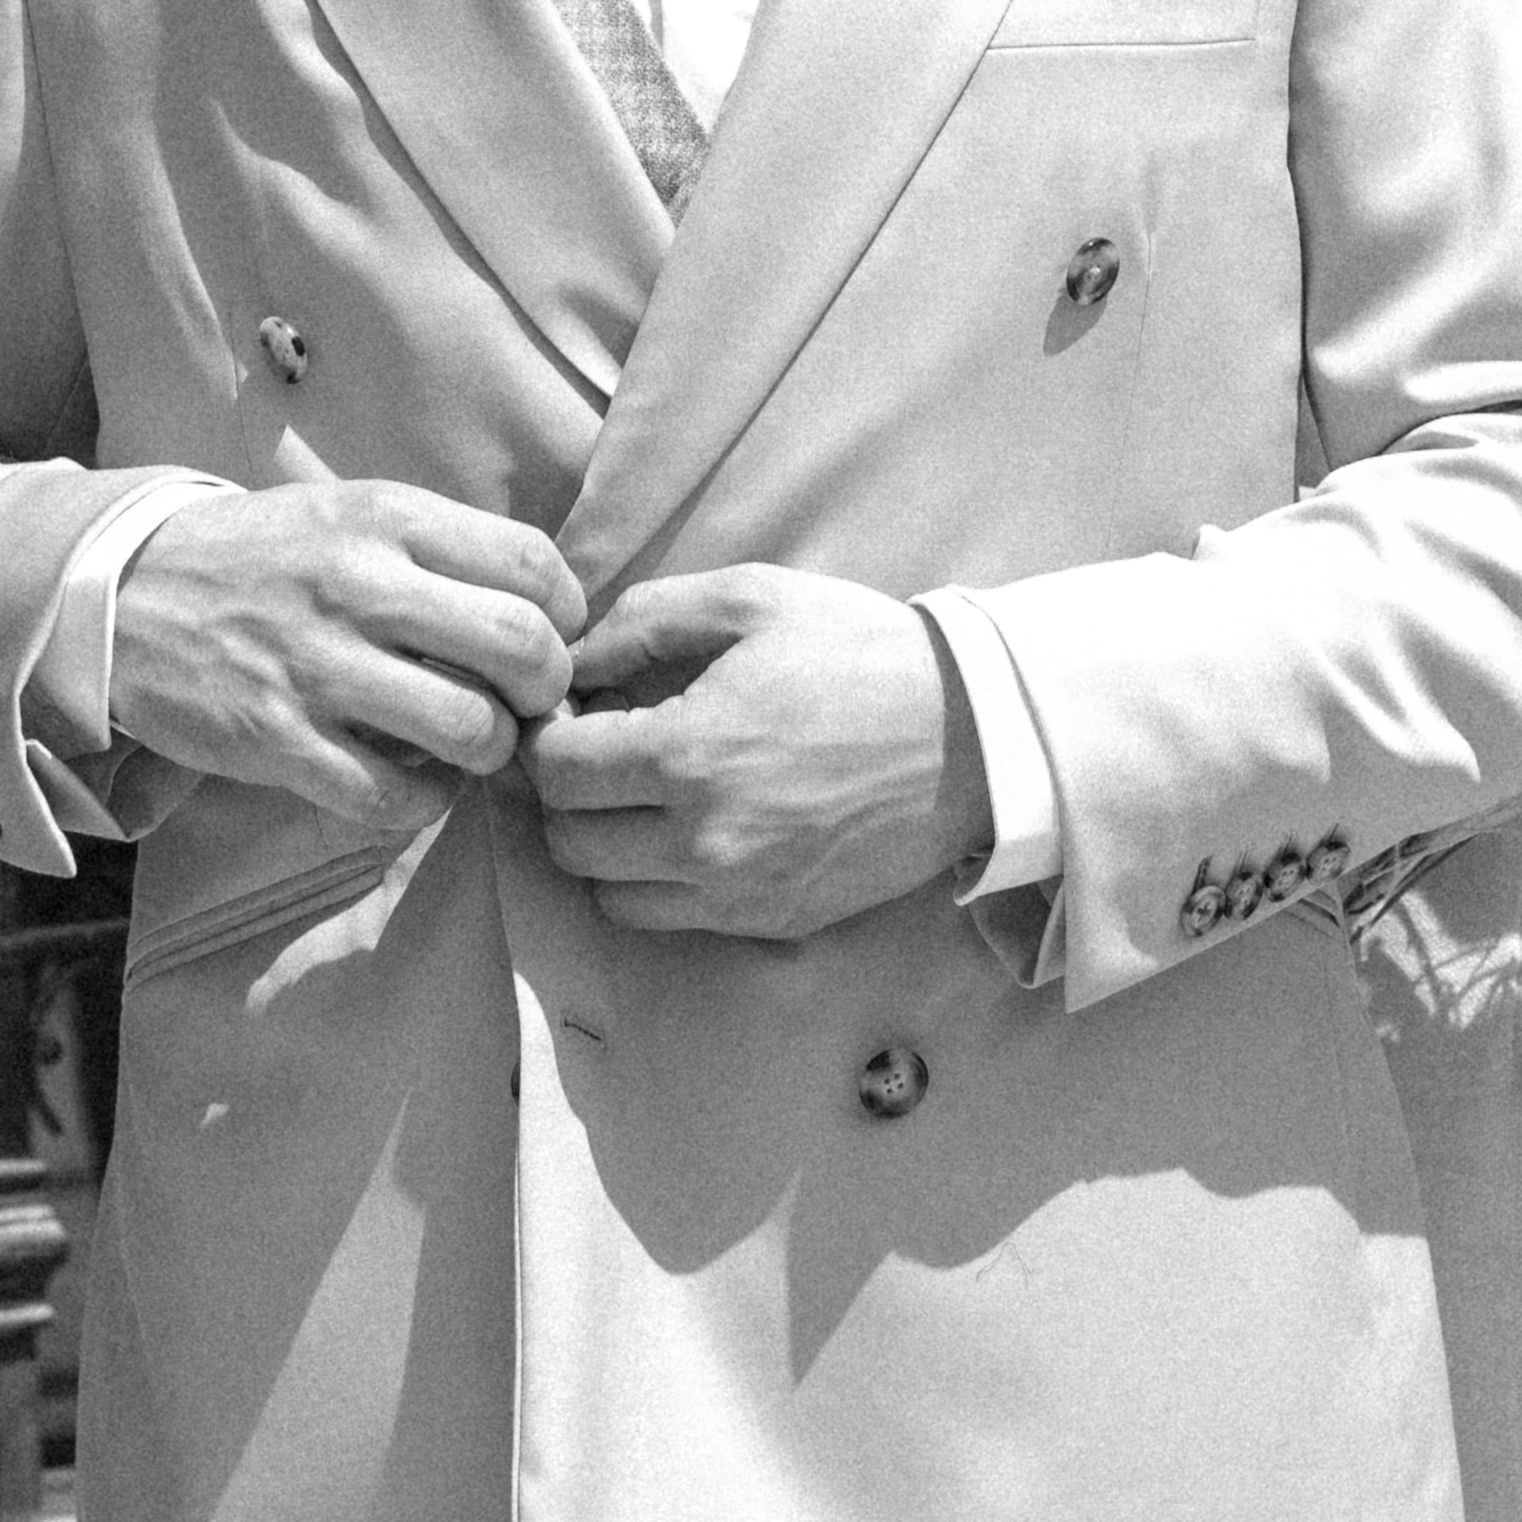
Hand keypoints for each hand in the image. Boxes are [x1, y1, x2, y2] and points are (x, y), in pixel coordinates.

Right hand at [107, 481, 585, 829]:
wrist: (124, 593)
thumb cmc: (263, 557)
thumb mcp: (349, 514)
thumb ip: (439, 549)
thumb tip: (542, 609)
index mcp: (386, 519)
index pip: (532, 564)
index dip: (564, 615)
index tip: (548, 639)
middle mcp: (360, 586)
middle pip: (520, 646)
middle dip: (546, 690)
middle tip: (525, 704)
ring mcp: (317, 667)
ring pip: (468, 729)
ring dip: (488, 752)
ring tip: (467, 747)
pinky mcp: (278, 740)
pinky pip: (392, 797)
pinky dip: (422, 803)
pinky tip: (412, 783)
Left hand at [527, 568, 978, 941]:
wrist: (975, 736)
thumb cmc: (861, 652)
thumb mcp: (752, 598)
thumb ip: (643, 621)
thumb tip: (573, 663)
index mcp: (688, 752)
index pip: (555, 770)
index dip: (547, 735)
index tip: (573, 712)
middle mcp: (701, 838)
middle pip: (567, 842)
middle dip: (564, 795)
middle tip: (595, 754)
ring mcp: (738, 892)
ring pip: (607, 895)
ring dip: (602, 847)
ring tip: (635, 798)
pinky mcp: (772, 922)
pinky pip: (670, 920)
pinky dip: (654, 883)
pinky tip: (684, 831)